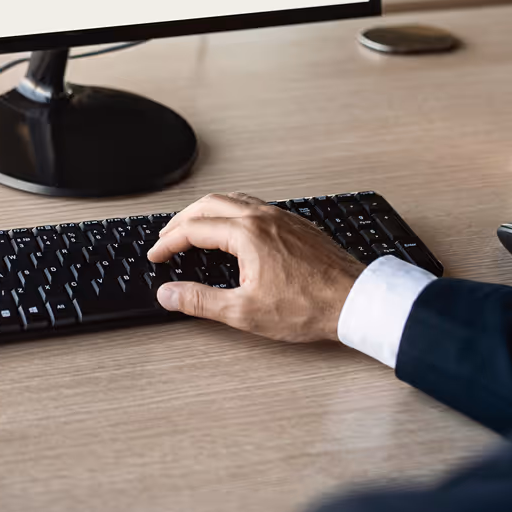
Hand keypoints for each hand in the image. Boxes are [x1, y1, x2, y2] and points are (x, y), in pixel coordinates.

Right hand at [147, 193, 363, 343]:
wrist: (355, 300)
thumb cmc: (308, 307)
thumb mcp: (244, 312)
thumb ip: (200, 301)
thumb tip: (169, 293)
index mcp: (246, 234)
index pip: (193, 229)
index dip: (168, 242)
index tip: (156, 255)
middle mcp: (262, 217)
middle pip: (209, 204)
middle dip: (182, 219)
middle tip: (167, 237)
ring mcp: (281, 217)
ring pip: (233, 199)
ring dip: (207, 210)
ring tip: (194, 226)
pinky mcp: (295, 223)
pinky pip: (254, 204)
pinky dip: (231, 210)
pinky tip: (234, 227)